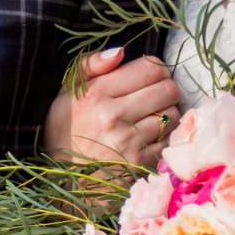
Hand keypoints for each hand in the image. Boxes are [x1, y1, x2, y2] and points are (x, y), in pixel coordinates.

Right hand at [43, 48, 181, 168]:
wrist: (62, 184)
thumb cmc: (65, 134)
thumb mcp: (66, 95)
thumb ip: (89, 66)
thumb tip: (120, 50)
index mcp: (95, 94)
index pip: (150, 67)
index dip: (155, 70)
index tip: (148, 78)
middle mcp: (113, 115)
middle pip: (168, 88)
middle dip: (165, 90)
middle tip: (154, 97)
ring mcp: (128, 141)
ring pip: (172, 114)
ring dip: (166, 115)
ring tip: (148, 119)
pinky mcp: (140, 163)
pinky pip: (168, 140)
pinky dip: (163, 138)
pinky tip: (146, 140)